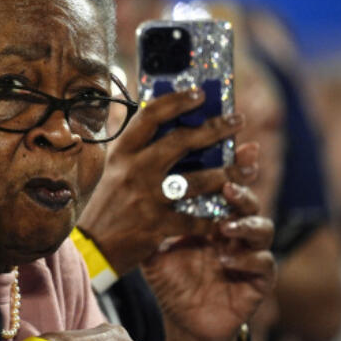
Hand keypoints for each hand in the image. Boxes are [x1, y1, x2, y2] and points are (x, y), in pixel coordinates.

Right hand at [77, 88, 258, 274]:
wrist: (90, 247)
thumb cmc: (106, 205)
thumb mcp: (114, 170)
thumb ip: (137, 150)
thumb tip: (165, 122)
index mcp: (122, 153)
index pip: (150, 116)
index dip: (177, 101)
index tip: (200, 93)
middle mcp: (134, 170)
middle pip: (181, 141)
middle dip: (215, 129)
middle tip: (238, 121)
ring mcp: (146, 197)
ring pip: (198, 180)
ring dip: (229, 173)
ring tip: (250, 168)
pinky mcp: (156, 225)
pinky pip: (196, 220)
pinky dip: (215, 219)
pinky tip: (229, 215)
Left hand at [143, 181, 276, 340]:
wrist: (183, 321)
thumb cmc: (172, 279)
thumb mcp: (155, 248)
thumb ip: (150, 223)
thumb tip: (130, 193)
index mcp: (212, 218)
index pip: (222, 188)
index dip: (224, 172)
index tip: (221, 156)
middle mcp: (235, 231)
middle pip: (247, 202)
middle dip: (241, 192)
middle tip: (227, 187)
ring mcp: (251, 254)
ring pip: (263, 229)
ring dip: (246, 225)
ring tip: (226, 228)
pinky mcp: (260, 280)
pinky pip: (264, 264)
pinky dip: (247, 260)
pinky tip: (225, 261)